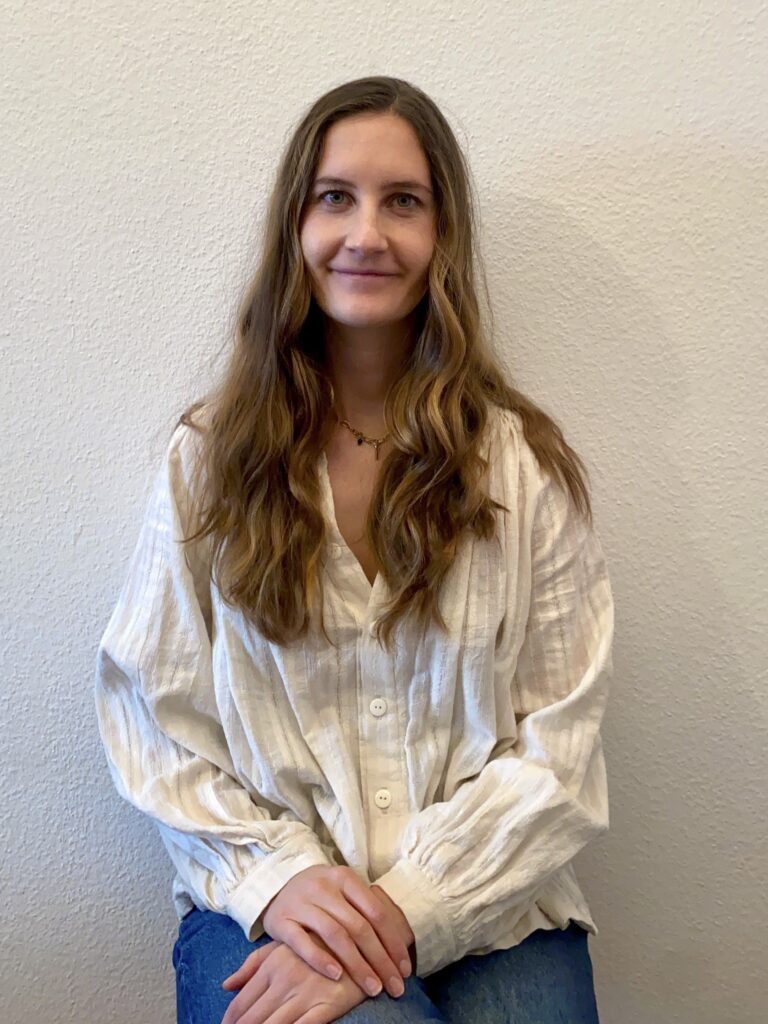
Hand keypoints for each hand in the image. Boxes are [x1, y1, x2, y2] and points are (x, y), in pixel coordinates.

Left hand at [221, 938, 368, 1023]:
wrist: (361, 933)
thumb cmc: (317, 941)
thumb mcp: (283, 947)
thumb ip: (253, 966)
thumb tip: (226, 985)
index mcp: (272, 964)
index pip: (240, 1004)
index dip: (229, 1023)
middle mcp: (285, 979)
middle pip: (252, 1020)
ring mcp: (306, 992)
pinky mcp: (328, 1004)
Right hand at [260, 866, 411, 998]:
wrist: (277, 887)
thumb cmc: (321, 894)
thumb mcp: (343, 891)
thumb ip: (367, 910)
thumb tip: (401, 945)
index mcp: (344, 878)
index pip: (376, 912)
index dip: (393, 942)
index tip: (405, 969)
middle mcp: (324, 887)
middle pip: (359, 927)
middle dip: (380, 960)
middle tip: (394, 986)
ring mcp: (301, 903)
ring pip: (335, 935)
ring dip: (357, 965)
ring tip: (372, 988)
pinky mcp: (281, 920)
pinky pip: (302, 943)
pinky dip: (320, 959)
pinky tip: (336, 976)